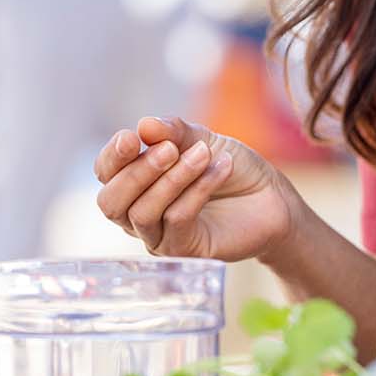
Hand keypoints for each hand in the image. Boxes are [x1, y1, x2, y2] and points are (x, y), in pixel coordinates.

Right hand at [94, 116, 297, 262]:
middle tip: (170, 149)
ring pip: (142, 214)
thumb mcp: (201, 139)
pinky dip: (197, 190)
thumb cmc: (229, 166)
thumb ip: (173, 132)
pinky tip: (220, 168)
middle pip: (111, 202)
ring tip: (202, 154)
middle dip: (137, 172)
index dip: (113, 156)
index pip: (105, 173)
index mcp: (135, 182)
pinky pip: (176, 221)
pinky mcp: (185, 250)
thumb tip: (144, 125)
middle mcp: (138, 213)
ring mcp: (159, 236)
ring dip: (172, 180)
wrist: (270, 196)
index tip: (132, 138)